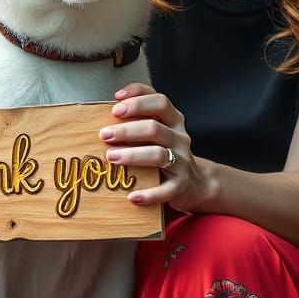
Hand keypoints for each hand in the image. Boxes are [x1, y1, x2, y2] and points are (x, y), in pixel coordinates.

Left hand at [99, 83, 213, 212]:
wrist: (194, 183)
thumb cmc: (165, 152)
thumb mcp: (157, 131)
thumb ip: (138, 119)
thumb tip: (105, 111)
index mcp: (173, 120)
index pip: (160, 102)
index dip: (138, 101)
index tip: (115, 106)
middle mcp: (179, 138)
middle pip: (154, 128)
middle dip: (127, 130)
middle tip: (104, 135)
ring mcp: (182, 162)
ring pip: (158, 154)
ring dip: (132, 155)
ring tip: (111, 157)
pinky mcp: (180, 186)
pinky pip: (165, 190)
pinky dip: (149, 194)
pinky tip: (132, 196)